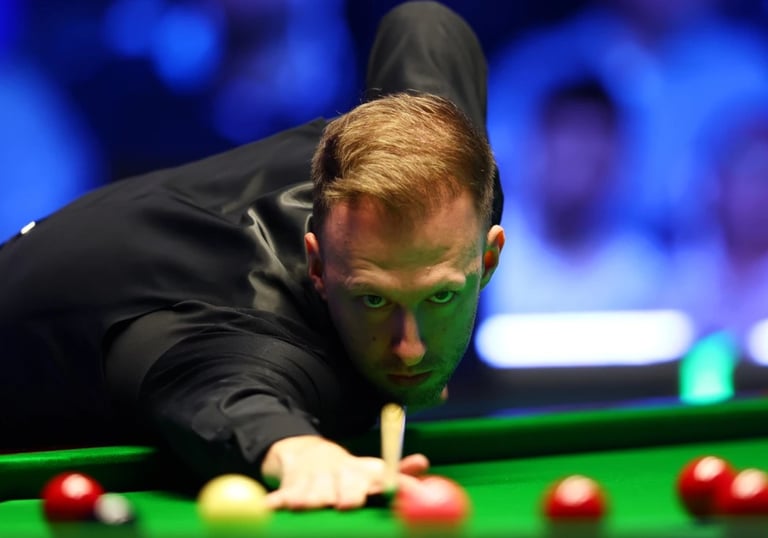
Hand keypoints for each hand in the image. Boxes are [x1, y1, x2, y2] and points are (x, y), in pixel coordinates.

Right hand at [261, 435, 428, 509]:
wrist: (306, 454)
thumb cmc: (347, 473)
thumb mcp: (372, 470)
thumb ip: (398, 473)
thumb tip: (424, 463)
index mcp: (364, 471)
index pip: (385, 476)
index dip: (395, 484)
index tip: (400, 491)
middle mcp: (341, 473)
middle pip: (347, 483)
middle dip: (348, 493)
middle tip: (348, 504)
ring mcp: (314, 480)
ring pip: (314, 493)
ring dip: (313, 500)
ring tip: (308, 505)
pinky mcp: (289, 487)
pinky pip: (282, 497)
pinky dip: (278, 502)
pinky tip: (276, 506)